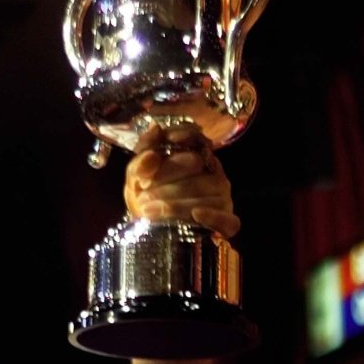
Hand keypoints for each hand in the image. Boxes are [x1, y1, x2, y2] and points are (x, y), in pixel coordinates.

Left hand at [124, 124, 240, 238]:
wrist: (150, 233)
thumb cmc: (147, 199)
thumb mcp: (136, 179)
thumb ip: (141, 157)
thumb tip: (155, 130)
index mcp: (195, 156)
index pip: (196, 137)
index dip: (184, 136)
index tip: (166, 144)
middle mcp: (213, 173)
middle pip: (194, 164)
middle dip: (164, 178)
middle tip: (143, 193)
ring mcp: (222, 196)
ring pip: (204, 193)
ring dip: (173, 203)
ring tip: (148, 210)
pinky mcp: (227, 221)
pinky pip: (226, 218)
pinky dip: (212, 216)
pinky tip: (196, 214)